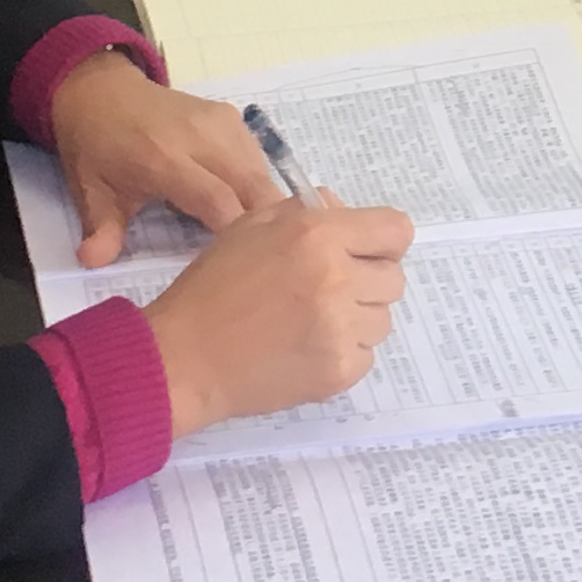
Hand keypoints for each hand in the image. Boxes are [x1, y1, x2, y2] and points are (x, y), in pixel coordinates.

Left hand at [45, 51, 286, 268]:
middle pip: (253, 187)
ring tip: (254, 235)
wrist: (103, 92)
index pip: (216, 200)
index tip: (234, 264)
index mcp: (163, 159)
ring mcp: (221, 123)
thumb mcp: (91, 192)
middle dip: (264, 225)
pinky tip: (243, 205)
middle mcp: (200, 137)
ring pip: (262, 174)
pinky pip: (258, 159)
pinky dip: (257, 185)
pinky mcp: (232, 117)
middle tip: (259, 257)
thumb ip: (101, 230)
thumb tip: (94, 262)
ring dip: (264, 206)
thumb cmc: (97, 149)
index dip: (233, 235)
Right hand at [138, 190, 416, 428]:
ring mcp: (340, 329)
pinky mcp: (338, 371)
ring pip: (382, 319)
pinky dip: (344, 353)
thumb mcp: (250, 227)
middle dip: (367, 281)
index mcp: (317, 235)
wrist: (184, 358)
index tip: (362, 252)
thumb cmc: (212, 288)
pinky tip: (307, 348)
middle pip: (394, 278)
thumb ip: (305, 211)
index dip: (382, 241)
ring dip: (357, 319)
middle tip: (327, 290)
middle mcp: (336, 279)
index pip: (396, 230)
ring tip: (312, 321)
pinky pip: (366, 355)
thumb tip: (343, 209)